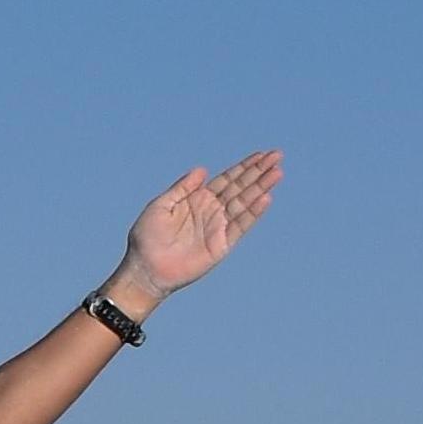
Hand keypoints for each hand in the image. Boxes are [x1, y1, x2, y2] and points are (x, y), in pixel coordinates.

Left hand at [118, 148, 282, 304]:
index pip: (226, 179)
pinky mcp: (222, 244)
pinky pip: (241, 225)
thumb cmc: (147, 238)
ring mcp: (218, 226)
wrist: (146, 269)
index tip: (261, 154)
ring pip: (244, 203)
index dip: (244, 167)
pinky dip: (253, 212)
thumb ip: (182, 188)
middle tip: (276, 156)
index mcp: (197, 199)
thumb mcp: (160, 206)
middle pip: (240, 187)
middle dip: (258, 172)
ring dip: (261, 187)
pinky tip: (265, 198)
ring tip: (277, 172)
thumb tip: (202, 170)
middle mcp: (211, 210)